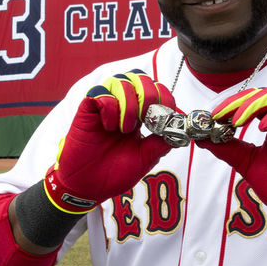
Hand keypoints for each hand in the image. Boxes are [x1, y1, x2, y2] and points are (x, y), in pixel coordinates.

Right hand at [43, 69, 176, 213]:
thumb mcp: (145, 159)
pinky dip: (109, 107)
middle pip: (140, 78)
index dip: (164, 96)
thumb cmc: (114, 173)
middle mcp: (123, 106)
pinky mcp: (87, 110)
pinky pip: (100, 93)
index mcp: (140, 115)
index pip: (156, 89)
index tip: (165, 116)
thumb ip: (160, 143)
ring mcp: (105, 106)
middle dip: (149, 95)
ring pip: (121, 81)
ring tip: (125, 129)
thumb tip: (179, 130)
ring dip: (129, 104)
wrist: (87, 187)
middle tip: (146, 119)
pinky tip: (108, 126)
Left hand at [197, 85, 266, 240]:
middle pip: (264, 94)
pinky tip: (262, 126)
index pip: (252, 102)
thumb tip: (201, 139)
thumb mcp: (246, 163)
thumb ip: (227, 148)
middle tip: (222, 114)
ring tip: (238, 120)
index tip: (214, 115)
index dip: (232, 104)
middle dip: (240, 101)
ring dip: (256, 104)